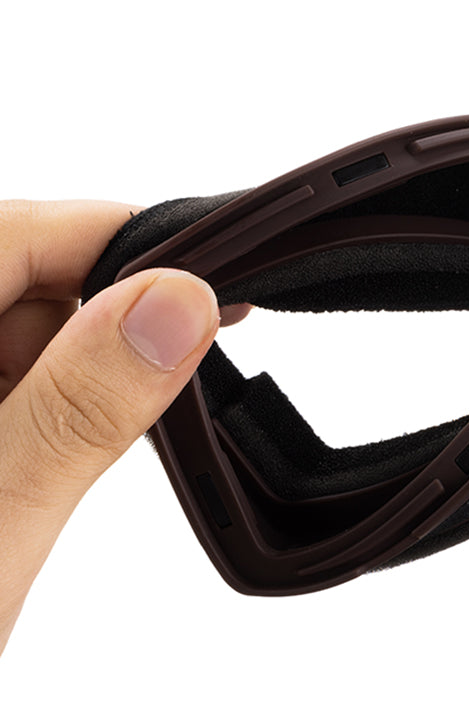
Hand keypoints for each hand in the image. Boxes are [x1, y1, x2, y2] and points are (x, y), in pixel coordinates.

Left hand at [0, 199, 250, 658]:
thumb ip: (79, 409)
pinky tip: (49, 470)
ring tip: (83, 452)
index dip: (113, 241)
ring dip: (70, 377)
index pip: (6, 235)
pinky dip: (39, 419)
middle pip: (7, 278)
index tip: (211, 275)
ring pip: (4, 339)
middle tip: (190, 365)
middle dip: (100, 314)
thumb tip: (175, 300)